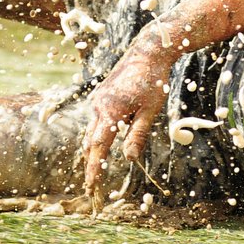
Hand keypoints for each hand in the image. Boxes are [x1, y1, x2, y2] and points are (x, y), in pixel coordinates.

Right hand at [81, 33, 175, 199]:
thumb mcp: (150, 111)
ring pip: (91, 133)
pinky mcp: (101, 97)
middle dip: (90, 167)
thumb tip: (130, 160)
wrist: (147, 52)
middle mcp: (98, 107)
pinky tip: (100, 149)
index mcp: (110, 112)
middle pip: (91, 144)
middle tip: (92, 190)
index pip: (98, 148)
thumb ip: (137, 135)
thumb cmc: (153, 80)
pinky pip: (95, 122)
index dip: (94, 169)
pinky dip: (96, 138)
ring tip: (94, 175)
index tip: (91, 187)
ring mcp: (97, 101)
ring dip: (92, 154)